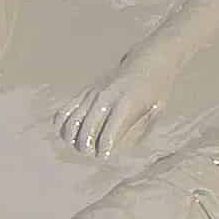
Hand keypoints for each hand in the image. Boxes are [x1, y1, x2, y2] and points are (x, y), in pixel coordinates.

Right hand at [60, 50, 176, 155]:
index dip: (103, 149)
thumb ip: (139, 131)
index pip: (108, 133)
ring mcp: (93, 92)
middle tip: (93, 154)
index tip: (104, 156)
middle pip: (86, 129)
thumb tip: (119, 152)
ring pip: (71, 121)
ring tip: (82, 146)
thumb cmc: (156, 91)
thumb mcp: (156, 112)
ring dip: (72, 139)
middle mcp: (106, 96)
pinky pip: (64, 110)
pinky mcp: (85, 91)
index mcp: (126, 103)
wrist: (149, 61)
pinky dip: (61, 126)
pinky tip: (69, 135)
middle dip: (86, 147)